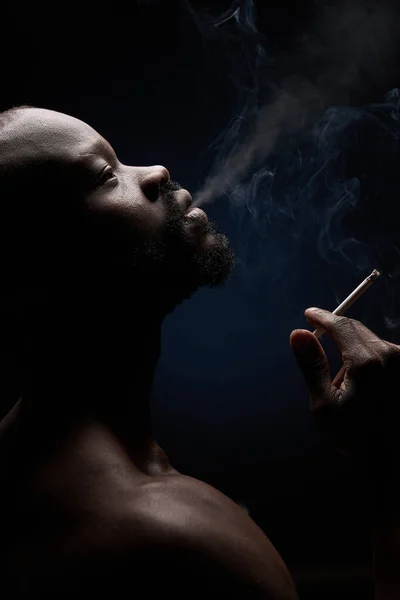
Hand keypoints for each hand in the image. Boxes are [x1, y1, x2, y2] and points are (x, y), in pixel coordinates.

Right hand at [290, 308, 399, 459]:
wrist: (392, 460)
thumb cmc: (359, 437)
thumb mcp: (326, 406)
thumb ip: (312, 366)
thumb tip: (298, 333)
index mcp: (367, 362)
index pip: (341, 326)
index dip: (323, 317)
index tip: (309, 314)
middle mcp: (392, 355)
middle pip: (357, 331)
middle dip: (338, 340)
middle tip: (331, 372)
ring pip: (372, 343)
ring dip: (357, 356)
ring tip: (354, 394)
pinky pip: (386, 355)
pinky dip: (373, 365)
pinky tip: (372, 394)